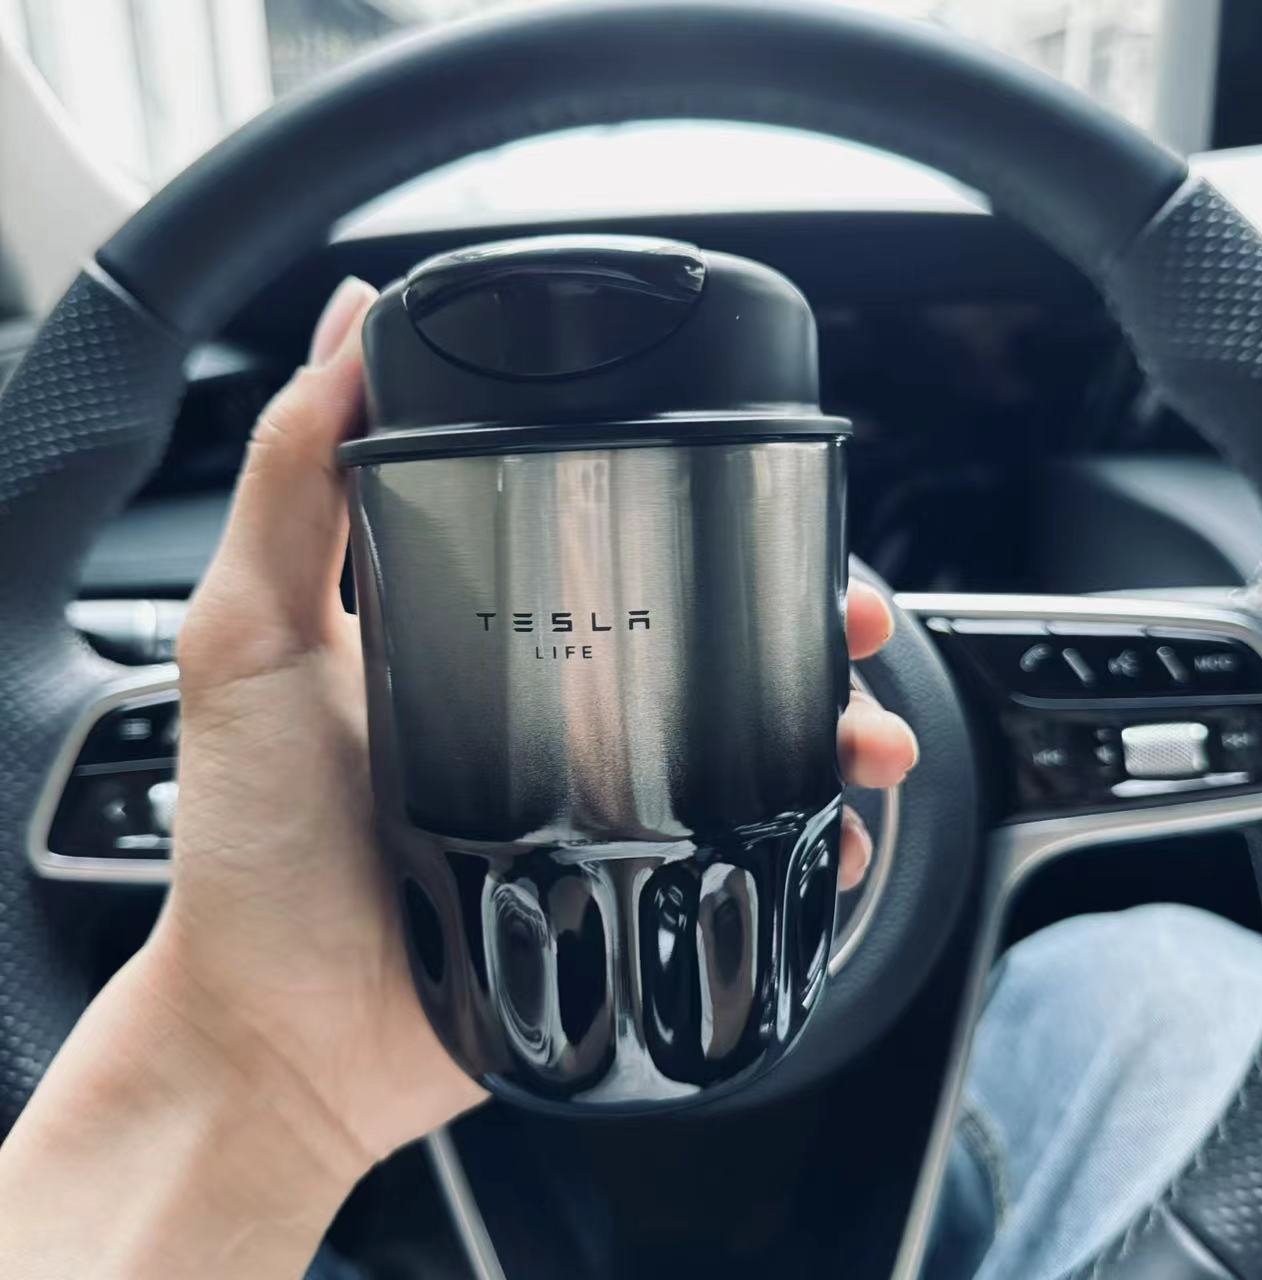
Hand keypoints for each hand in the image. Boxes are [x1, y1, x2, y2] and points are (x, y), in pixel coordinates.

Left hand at [153, 275, 918, 1166]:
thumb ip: (287, 486)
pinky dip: (806, 831)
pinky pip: (738, 845)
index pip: (607, 542)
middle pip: (704, 636)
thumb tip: (345, 330)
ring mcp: (596, 799)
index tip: (753, 485)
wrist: (285, 1038)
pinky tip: (844, 824)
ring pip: (745, 736)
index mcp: (481, 631)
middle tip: (848, 610)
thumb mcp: (246, 639)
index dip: (692, 510)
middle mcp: (551, 707)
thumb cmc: (252, 847)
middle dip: (796, 613)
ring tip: (865, 727)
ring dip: (826, 717)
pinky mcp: (620, 884)